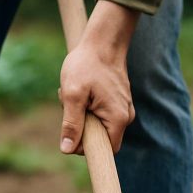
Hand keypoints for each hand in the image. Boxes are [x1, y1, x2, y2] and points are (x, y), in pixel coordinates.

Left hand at [58, 0, 138, 154]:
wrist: (102, 41)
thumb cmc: (86, 65)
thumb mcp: (72, 95)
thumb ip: (71, 124)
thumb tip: (67, 150)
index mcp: (117, 119)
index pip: (103, 151)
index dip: (85, 149)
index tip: (72, 133)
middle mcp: (125, 117)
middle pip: (98, 139)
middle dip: (79, 127)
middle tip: (71, 104)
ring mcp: (123, 110)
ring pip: (96, 126)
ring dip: (80, 115)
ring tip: (75, 94)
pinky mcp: (117, 103)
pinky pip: (99, 115)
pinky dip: (86, 107)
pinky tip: (81, 91)